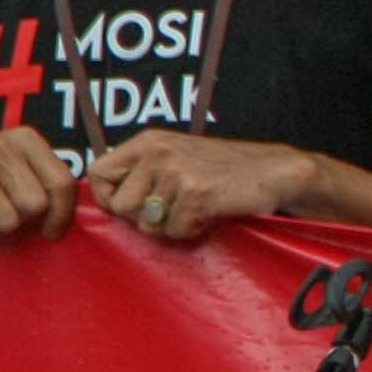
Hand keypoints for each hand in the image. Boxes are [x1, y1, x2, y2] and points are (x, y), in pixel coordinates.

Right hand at [0, 128, 81, 238]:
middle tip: (11, 211)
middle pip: (35, 206)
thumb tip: (71, 215)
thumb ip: (47, 178)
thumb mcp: (19, 159)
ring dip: (0, 224)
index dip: (63, 214)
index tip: (53, 229)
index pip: (62, 183)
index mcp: (25, 139)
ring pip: (8, 222)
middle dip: (26, 218)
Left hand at [84, 131, 313, 240]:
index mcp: (149, 141)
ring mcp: (176, 171)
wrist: (273, 171)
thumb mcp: (177, 159)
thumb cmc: (225, 171)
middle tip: (174, 211)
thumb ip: (143, 174)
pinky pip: (176, 231)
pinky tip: (211, 214)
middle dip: (144, 219)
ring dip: (172, 227)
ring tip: (196, 210)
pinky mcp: (196, 193)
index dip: (108, 199)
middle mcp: (158, 152)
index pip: (97, 174)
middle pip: (121, 205)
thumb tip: (108, 203)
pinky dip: (193, 230)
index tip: (130, 209)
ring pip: (148, 224)